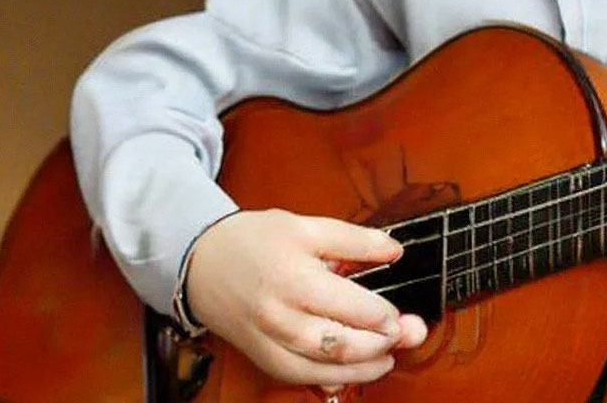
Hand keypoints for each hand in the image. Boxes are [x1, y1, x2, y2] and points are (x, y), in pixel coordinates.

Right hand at [185, 209, 427, 386]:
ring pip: (319, 367)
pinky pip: (297, 377)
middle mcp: (279, 316)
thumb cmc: (256, 239)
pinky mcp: (260, 357)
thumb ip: (354, 240)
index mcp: (293, 278)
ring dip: (359, 368)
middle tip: (404, 335)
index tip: (398, 314)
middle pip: (336, 343)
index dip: (378, 315)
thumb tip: (395, 250)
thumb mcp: (307, 226)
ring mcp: (267, 341)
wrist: (202, 261)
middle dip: (377, 345)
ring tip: (388, 358)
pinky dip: (328, 380)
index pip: (345, 306)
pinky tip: (352, 372)